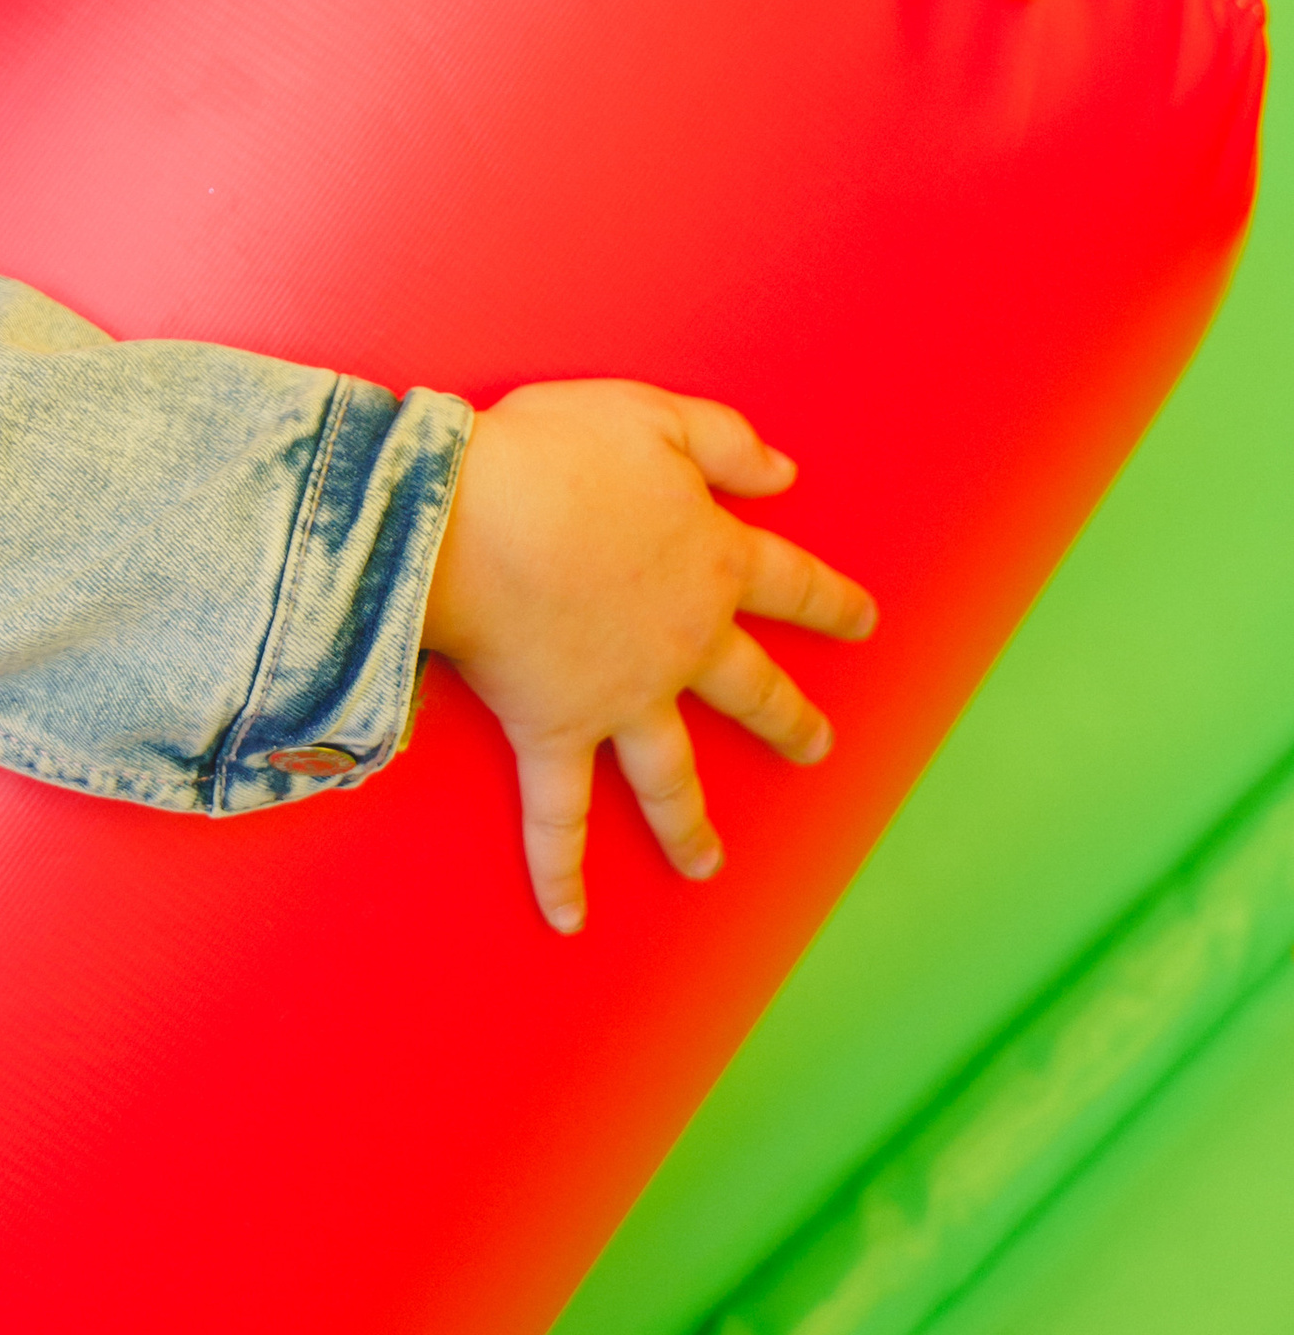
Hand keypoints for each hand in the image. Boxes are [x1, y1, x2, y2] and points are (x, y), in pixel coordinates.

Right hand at [421, 381, 874, 933]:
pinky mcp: (554, 731)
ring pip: (669, 775)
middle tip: (816, 747)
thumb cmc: (555, 453)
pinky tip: (569, 918)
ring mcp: (621, 698)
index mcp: (713, 561)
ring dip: (690, 826)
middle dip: (787, 721)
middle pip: (749, 690)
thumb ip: (724, 443)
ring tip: (710, 866)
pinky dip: (559, 871)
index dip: (830, 602)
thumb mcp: (652, 416)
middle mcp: (681, 643)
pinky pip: (557, 816)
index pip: (790, 583)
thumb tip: (784, 474)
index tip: (866, 622)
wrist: (469, 514)